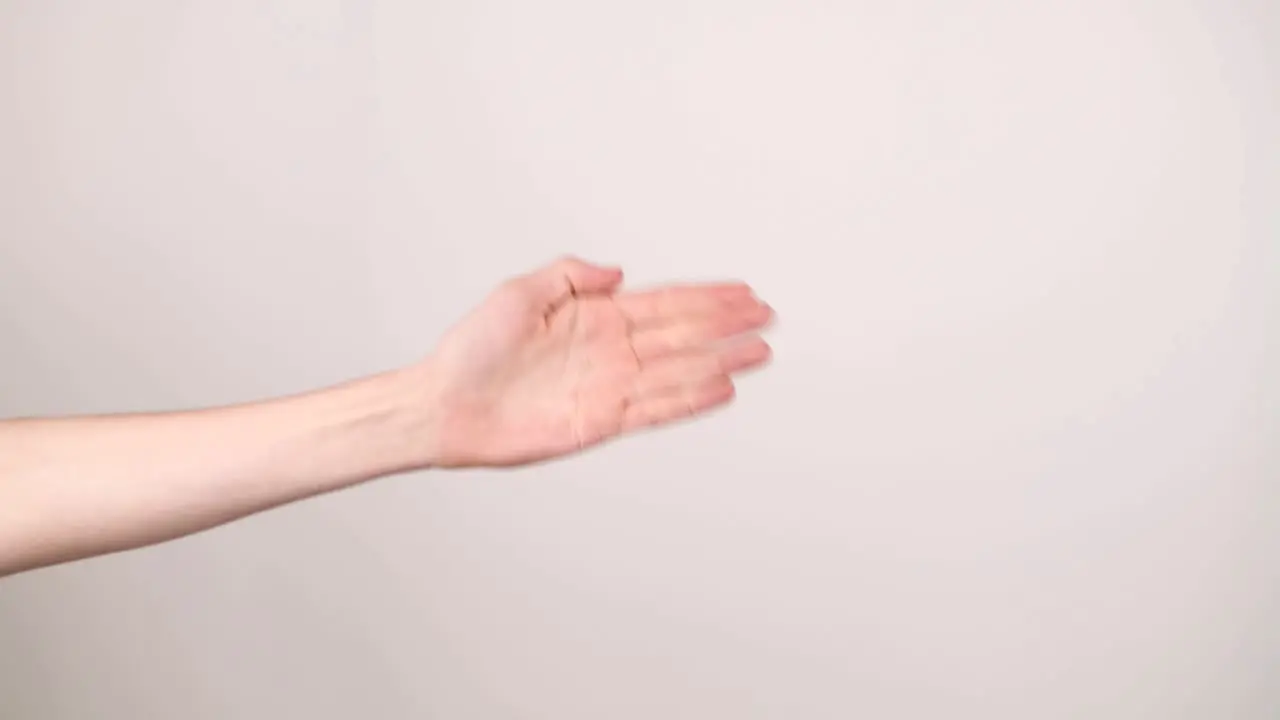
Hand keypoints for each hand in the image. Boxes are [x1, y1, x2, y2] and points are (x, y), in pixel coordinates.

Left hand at [416, 257, 773, 466]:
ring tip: (758, 352)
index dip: (706, 297)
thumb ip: (571, 276)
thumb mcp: (519, 292)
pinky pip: (656, 408)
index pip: (665, 303)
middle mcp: (610, 352)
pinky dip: (690, 399)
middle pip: (683, 334)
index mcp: (596, 318)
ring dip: (720, 361)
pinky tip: (719, 388)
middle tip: (766, 316)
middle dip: (726, 324)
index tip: (742, 291)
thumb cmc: (472, 351)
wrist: (446, 405)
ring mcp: (610, 387)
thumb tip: (618, 272)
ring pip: (679, 371)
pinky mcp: (601, 421)